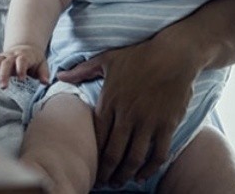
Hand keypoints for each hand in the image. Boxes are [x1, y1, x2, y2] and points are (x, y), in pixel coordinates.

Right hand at [0, 45, 48, 87]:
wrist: (25, 48)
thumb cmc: (34, 60)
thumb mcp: (42, 64)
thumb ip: (44, 73)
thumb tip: (45, 82)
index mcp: (24, 56)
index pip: (22, 60)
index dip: (21, 68)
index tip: (21, 79)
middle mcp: (11, 56)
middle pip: (5, 62)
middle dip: (3, 74)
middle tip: (3, 87)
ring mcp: (2, 57)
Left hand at [56, 38, 195, 187]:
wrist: (174, 54)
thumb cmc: (139, 55)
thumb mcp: (106, 59)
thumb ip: (82, 71)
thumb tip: (60, 75)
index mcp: (109, 101)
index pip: (97, 137)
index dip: (92, 156)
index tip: (89, 167)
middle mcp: (127, 115)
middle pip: (113, 152)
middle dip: (106, 172)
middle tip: (102, 183)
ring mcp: (148, 121)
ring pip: (134, 157)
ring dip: (125, 174)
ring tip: (119, 183)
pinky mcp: (167, 125)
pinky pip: (158, 153)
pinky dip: (150, 168)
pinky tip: (142, 175)